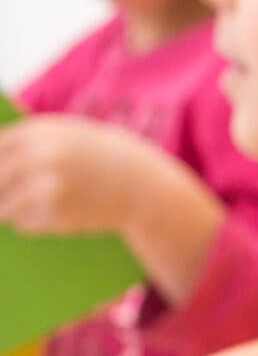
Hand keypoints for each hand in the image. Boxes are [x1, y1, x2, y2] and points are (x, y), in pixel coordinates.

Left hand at [0, 114, 161, 236]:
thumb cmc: (103, 159)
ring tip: (28, 208)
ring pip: (4, 206)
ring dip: (9, 209)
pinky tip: (52, 215)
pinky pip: (24, 223)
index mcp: (41, 132)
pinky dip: (30, 222)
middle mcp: (42, 156)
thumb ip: (30, 142)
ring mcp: (49, 186)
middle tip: (9, 196)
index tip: (4, 174)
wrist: (144, 186)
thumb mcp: (68, 136)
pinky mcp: (58, 214)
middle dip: (0, 190)